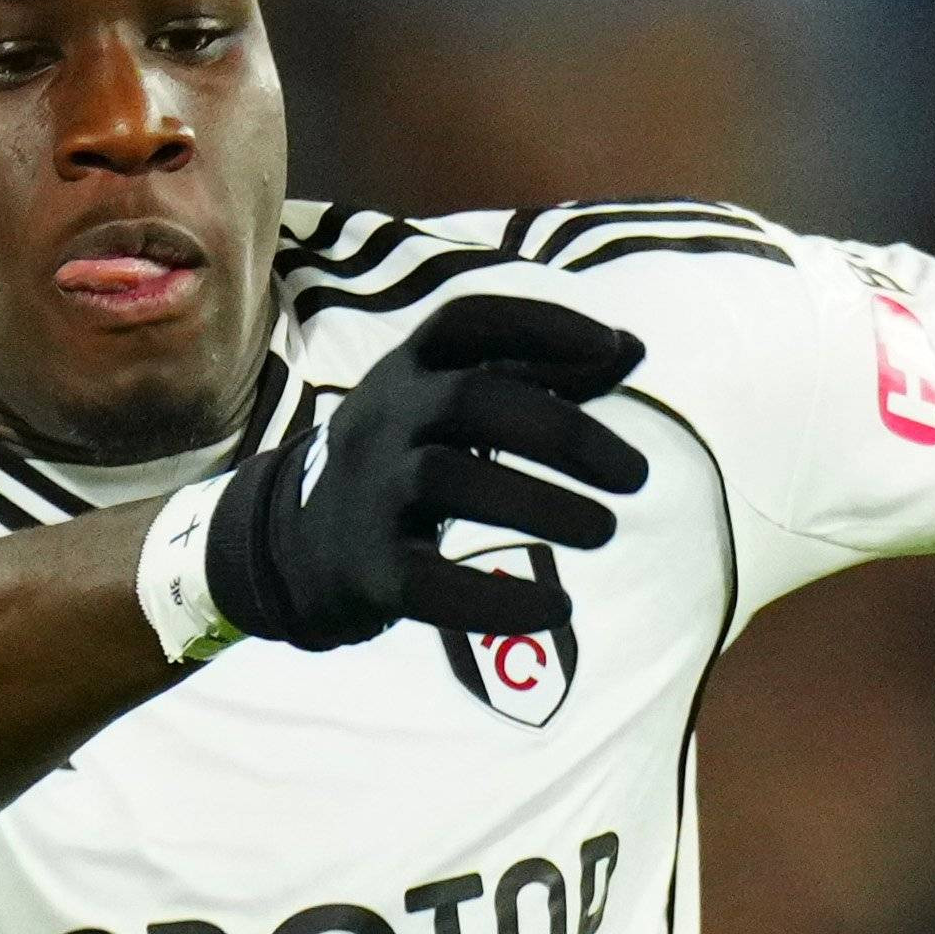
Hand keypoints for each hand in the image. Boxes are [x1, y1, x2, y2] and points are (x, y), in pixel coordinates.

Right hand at [197, 296, 652, 660]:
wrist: (297, 544)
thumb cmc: (402, 460)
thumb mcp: (453, 401)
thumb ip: (540, 372)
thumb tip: (633, 346)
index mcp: (409, 369)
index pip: (468, 324)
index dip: (541, 326)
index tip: (611, 348)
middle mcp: (386, 418)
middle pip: (471, 401)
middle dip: (564, 432)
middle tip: (638, 476)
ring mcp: (371, 491)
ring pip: (450, 479)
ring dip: (541, 504)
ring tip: (606, 530)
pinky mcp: (369, 568)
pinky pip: (429, 581)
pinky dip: (497, 600)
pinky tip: (558, 609)